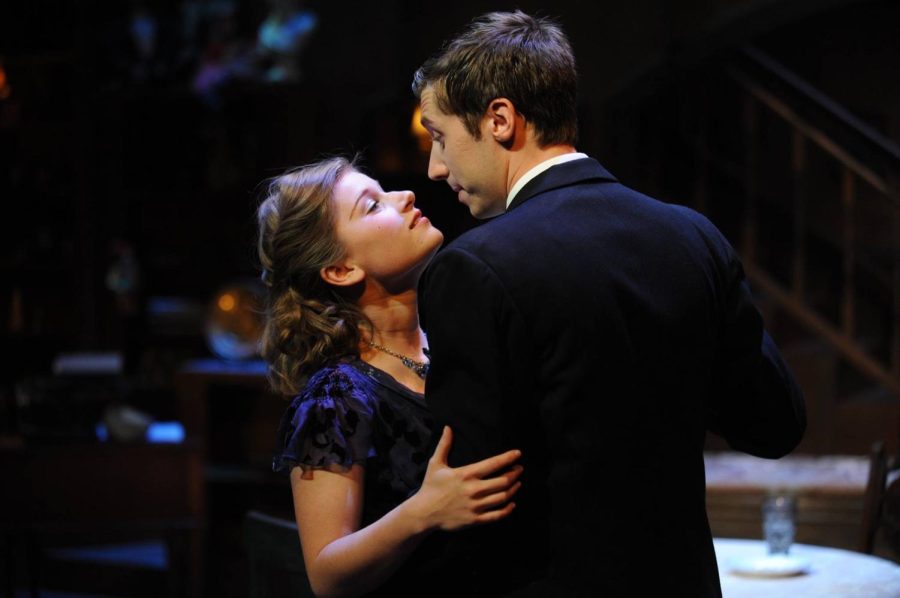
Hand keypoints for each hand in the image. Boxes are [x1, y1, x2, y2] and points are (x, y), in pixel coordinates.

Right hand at [408, 426, 522, 531]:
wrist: (423, 513)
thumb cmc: (430, 487)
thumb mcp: (436, 464)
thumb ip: (444, 445)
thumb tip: (448, 427)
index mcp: (466, 474)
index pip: (493, 464)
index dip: (508, 458)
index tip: (518, 454)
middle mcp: (474, 490)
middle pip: (503, 481)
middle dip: (515, 474)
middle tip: (520, 469)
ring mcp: (476, 506)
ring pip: (502, 497)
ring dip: (513, 489)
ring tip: (518, 483)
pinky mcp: (475, 520)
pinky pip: (497, 515)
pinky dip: (508, 509)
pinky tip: (512, 504)